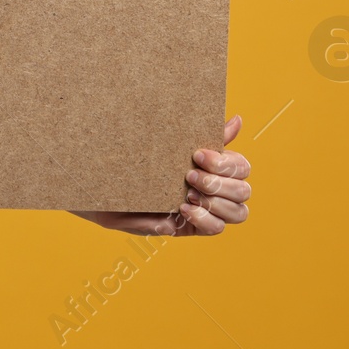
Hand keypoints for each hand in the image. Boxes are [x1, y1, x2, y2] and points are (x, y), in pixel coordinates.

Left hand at [70, 114, 251, 236]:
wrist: (103, 184)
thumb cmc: (138, 162)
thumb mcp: (169, 146)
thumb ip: (204, 135)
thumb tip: (237, 120)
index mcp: (213, 167)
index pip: (243, 168)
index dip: (227, 164)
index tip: (197, 155)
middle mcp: (214, 189)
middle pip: (244, 191)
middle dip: (219, 183)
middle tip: (189, 176)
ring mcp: (205, 210)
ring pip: (238, 212)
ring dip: (214, 202)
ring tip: (186, 194)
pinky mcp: (190, 227)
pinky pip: (216, 229)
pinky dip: (204, 218)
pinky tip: (182, 208)